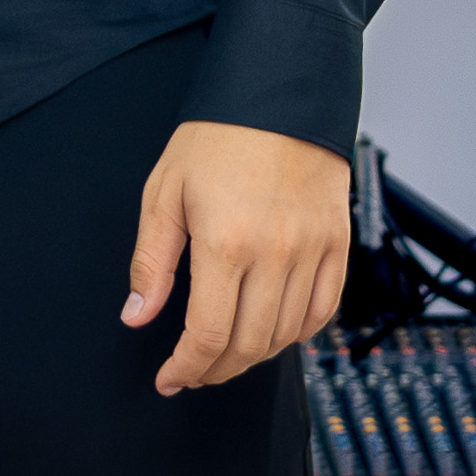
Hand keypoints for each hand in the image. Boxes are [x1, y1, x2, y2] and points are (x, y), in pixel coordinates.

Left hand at [125, 119, 350, 395]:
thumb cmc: (216, 138)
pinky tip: (272, 333)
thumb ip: (151, 262)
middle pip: (250, 345)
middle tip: (194, 372)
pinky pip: (323, 310)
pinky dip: (298, 333)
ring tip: (226, 355)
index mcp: (225, 243)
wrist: (279, 96)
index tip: (170, 379)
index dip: (186, 367)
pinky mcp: (338, 244)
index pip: (208, 335)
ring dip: (254, 357)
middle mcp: (275, 253)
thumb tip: (137, 317)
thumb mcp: (164, 192)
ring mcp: (313, 251)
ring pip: (287, 335)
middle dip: (216, 371)